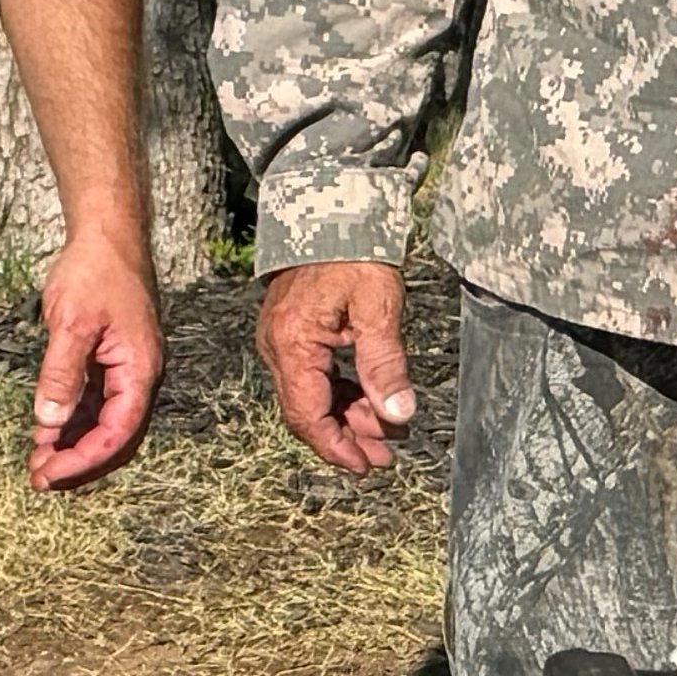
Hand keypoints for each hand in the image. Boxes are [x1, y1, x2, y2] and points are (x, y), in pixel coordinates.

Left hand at [23, 220, 162, 490]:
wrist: (107, 234)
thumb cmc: (96, 271)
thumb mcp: (71, 322)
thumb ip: (61, 374)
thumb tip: (49, 421)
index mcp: (139, 370)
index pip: (116, 433)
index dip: (83, 460)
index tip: (49, 475)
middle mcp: (137, 375)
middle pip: (114, 437)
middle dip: (77, 461)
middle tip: (39, 478)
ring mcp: (124, 368)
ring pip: (102, 421)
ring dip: (72, 443)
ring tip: (38, 460)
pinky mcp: (109, 359)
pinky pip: (94, 401)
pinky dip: (71, 419)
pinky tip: (46, 430)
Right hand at [255, 258, 421, 476]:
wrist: (333, 209)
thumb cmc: (354, 251)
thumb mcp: (378, 307)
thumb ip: (385, 365)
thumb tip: (399, 414)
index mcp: (292, 344)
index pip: (308, 416)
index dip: (337, 447)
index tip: (366, 466)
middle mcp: (278, 347)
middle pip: (307, 412)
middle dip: (347, 438)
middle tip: (385, 456)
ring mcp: (282, 340)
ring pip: (312, 397)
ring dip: (348, 418)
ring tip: (387, 432)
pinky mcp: (293, 332)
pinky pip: (313, 377)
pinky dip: (341, 394)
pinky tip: (370, 401)